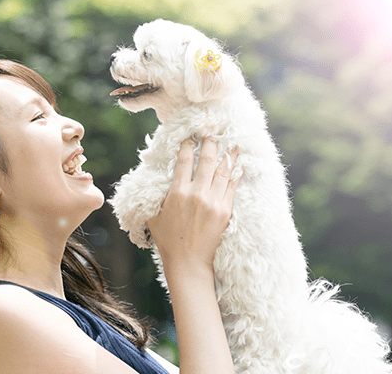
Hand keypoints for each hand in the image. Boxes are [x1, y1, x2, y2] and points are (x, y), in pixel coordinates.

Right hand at [147, 137, 238, 270]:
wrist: (188, 261)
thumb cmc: (168, 238)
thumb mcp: (154, 214)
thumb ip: (155, 194)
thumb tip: (152, 177)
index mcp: (177, 192)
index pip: (184, 160)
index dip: (188, 144)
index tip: (191, 135)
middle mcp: (197, 194)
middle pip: (207, 160)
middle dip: (210, 142)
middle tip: (213, 130)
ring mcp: (214, 202)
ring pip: (223, 170)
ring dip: (227, 153)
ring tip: (232, 140)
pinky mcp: (225, 210)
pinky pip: (232, 185)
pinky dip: (236, 172)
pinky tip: (239, 163)